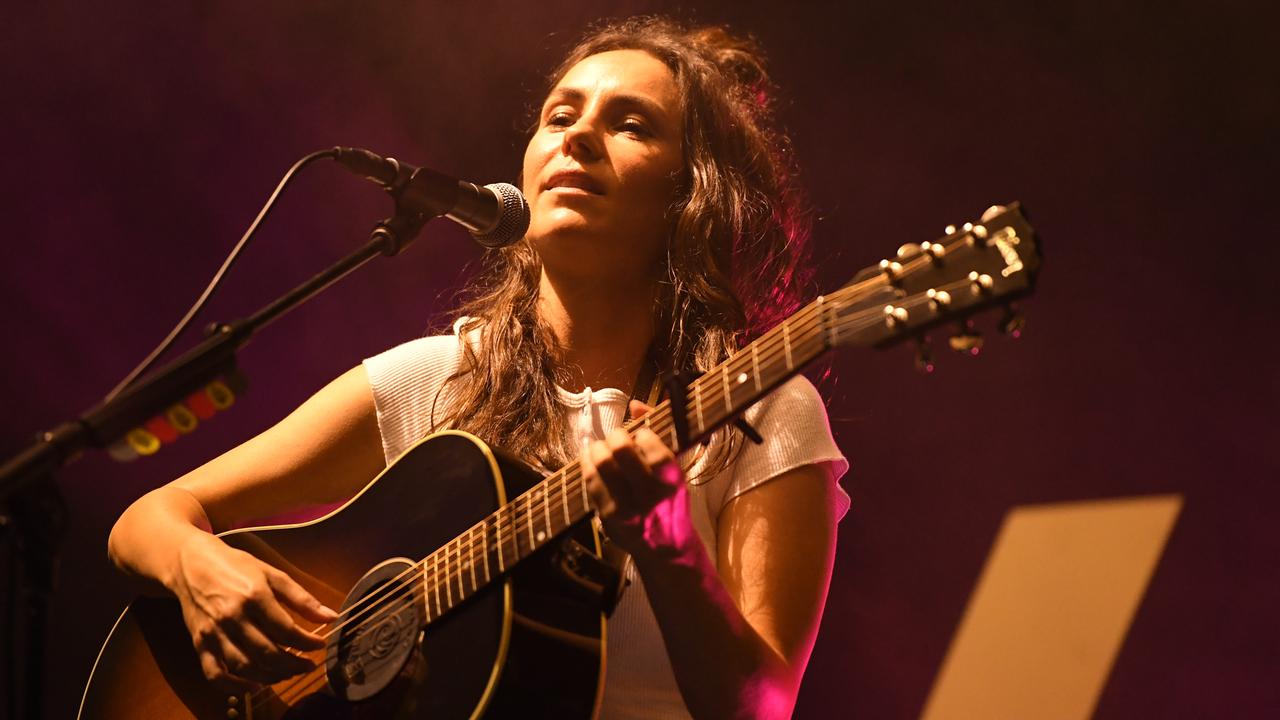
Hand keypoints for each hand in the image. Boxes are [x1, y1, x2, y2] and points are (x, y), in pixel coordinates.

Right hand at [168, 532, 338, 689]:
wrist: (191, 564)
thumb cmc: (236, 566)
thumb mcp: (272, 574)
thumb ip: (301, 598)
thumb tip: (330, 617)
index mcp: (254, 596)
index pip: (287, 630)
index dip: (307, 643)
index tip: (320, 646)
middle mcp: (233, 617)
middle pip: (268, 653)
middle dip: (293, 664)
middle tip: (307, 665)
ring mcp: (214, 633)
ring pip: (245, 667)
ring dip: (271, 676)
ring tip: (287, 673)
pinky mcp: (199, 644)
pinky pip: (215, 675)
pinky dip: (234, 687)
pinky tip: (254, 685)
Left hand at [580, 401, 698, 559]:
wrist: (665, 550)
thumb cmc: (669, 503)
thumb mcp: (674, 471)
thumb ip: (658, 434)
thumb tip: (635, 405)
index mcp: (672, 480)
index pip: (651, 443)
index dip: (641, 432)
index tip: (640, 435)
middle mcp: (650, 494)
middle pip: (621, 451)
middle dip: (615, 437)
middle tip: (616, 439)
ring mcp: (627, 507)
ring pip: (601, 465)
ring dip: (596, 448)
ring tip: (599, 447)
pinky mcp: (608, 517)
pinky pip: (590, 483)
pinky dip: (586, 465)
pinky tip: (589, 459)